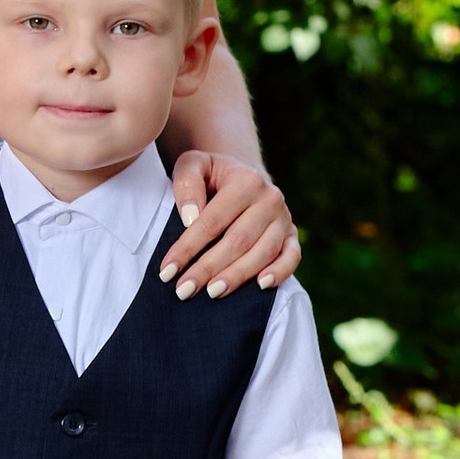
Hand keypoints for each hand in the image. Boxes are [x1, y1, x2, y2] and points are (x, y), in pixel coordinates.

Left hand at [161, 151, 298, 295]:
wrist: (241, 177)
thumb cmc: (211, 175)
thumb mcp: (193, 165)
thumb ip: (187, 183)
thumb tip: (190, 217)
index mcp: (246, 181)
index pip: (212, 221)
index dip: (188, 248)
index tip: (167, 271)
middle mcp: (270, 199)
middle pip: (238, 240)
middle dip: (208, 268)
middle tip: (184, 290)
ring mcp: (284, 219)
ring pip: (263, 253)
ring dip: (237, 276)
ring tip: (212, 293)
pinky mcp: (292, 236)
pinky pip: (292, 257)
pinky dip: (280, 273)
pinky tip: (260, 286)